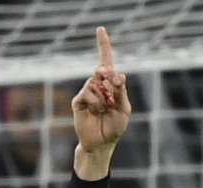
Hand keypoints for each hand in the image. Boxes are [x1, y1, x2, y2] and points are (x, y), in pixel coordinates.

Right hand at [71, 27, 131, 167]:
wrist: (101, 143)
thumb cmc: (114, 127)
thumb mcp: (124, 110)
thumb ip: (121, 92)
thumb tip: (119, 74)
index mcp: (110, 85)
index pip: (106, 62)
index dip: (103, 45)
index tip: (100, 29)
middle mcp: (98, 85)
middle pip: (103, 70)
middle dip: (110, 80)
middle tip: (112, 98)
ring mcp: (87, 92)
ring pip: (96, 82)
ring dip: (104, 97)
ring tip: (104, 110)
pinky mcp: (79, 100)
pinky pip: (88, 92)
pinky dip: (96, 102)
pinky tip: (97, 111)